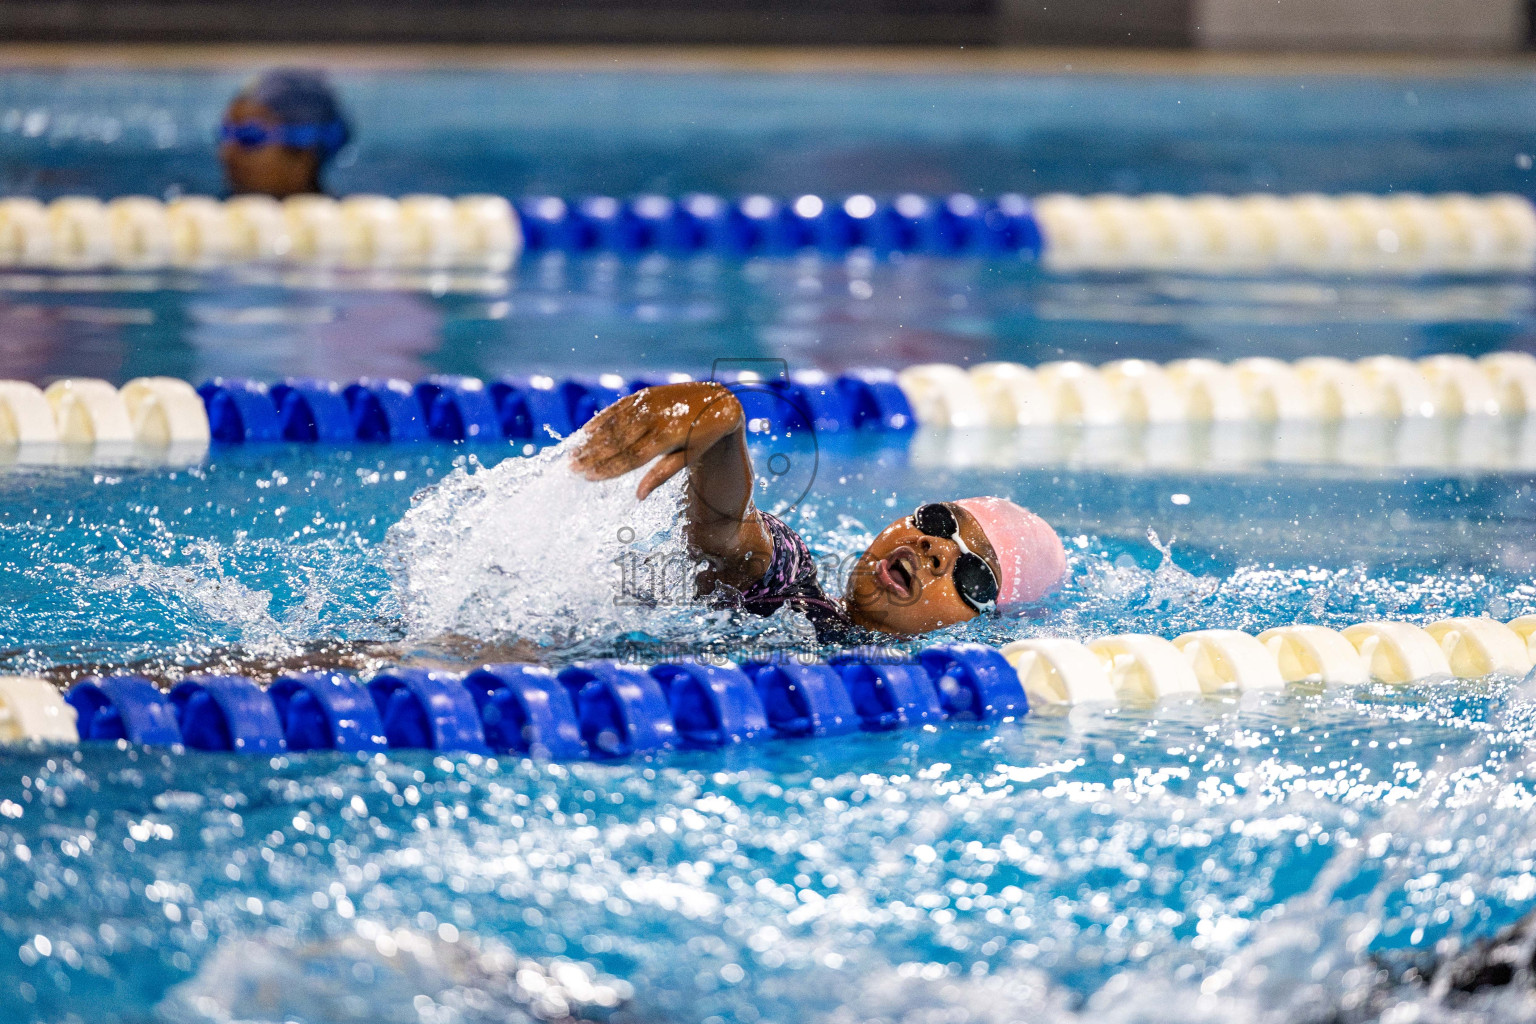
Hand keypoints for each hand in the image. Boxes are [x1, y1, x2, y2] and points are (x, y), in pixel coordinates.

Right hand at [569, 382, 743, 499]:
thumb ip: (664, 474)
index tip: (589, 477)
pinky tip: (585, 432)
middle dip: (593, 455)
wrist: (716, 400)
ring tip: (572, 454)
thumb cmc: (702, 436)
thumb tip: (638, 496)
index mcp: (669, 437)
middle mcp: (656, 418)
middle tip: (572, 468)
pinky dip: (600, 420)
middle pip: (618, 441)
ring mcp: (648, 404)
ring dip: (591, 439)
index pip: (632, 457)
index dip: (608, 468)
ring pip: (614, 424)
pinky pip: (618, 409)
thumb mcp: (690, 456)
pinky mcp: (644, 394)